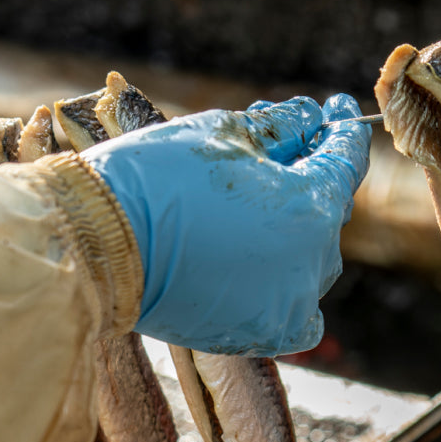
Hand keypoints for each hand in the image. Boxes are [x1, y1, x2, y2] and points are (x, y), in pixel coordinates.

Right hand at [82, 94, 371, 355]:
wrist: (97, 246)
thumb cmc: (157, 180)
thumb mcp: (222, 132)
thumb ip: (280, 126)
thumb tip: (310, 117)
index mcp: (310, 209)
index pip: (343, 163)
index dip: (342, 130)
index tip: (338, 107)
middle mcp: (312, 263)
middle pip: (326, 212)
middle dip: (305, 176)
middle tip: (279, 148)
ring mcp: (289, 304)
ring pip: (311, 261)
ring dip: (293, 231)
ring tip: (253, 204)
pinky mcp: (262, 334)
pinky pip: (297, 312)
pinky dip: (288, 289)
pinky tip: (266, 267)